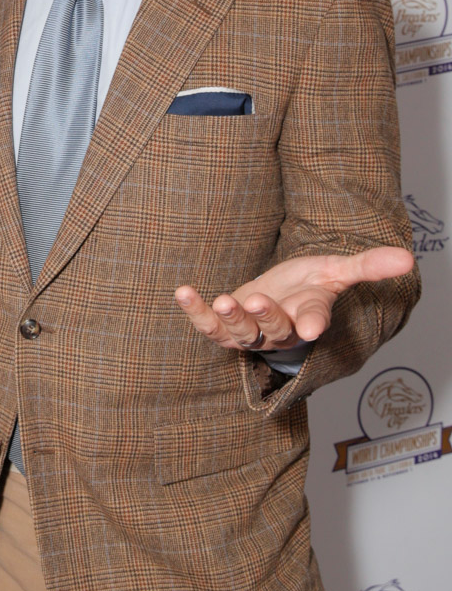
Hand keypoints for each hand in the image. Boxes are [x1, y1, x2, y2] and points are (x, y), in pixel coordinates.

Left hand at [174, 246, 414, 351]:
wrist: (279, 295)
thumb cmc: (308, 285)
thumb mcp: (337, 271)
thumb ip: (367, 266)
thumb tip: (407, 258)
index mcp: (308, 316)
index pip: (313, 320)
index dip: (312, 324)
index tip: (311, 328)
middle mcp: (279, 331)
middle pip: (273, 329)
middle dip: (265, 317)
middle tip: (259, 301)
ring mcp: (250, 332)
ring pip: (240, 332)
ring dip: (229, 318)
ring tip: (222, 300)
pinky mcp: (224, 328)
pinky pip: (207, 326)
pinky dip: (194, 311)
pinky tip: (182, 292)